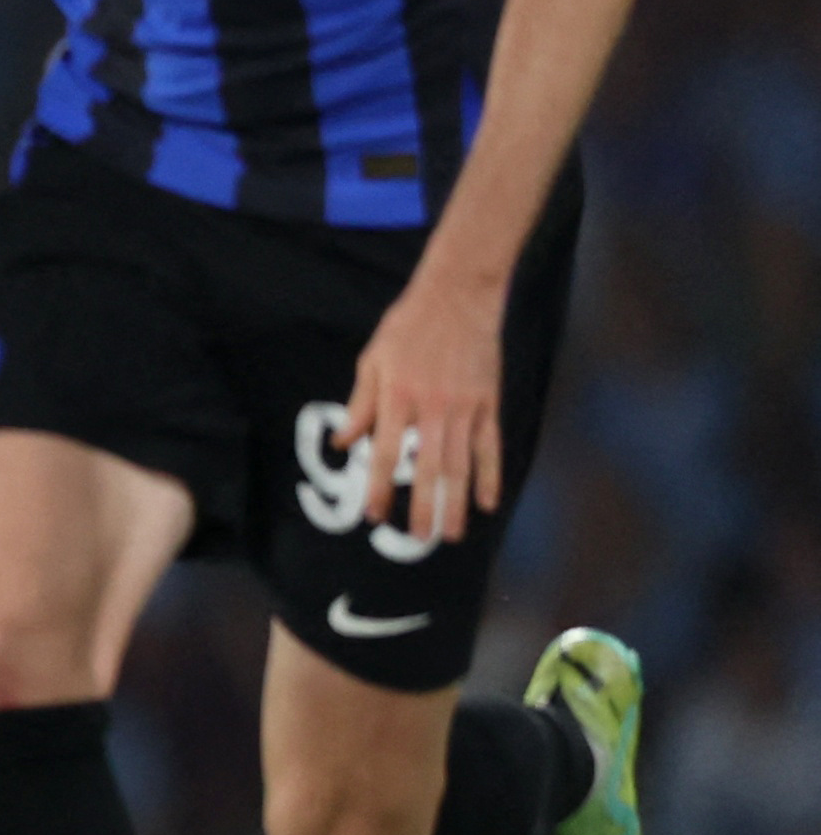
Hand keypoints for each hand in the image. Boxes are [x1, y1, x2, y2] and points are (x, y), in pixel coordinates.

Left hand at [342, 264, 507, 546]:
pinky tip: (488, 503)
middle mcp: (431, 408)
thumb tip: (343, 443)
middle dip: (422, 507)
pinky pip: (490, 447)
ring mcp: (464, 408)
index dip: (378, 486)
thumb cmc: (408, 327)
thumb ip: (361, 405)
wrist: (458, 295)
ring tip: (449, 533)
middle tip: (418, 538)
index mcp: (396, 398)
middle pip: (426, 468)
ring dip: (455, 502)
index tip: (372, 514)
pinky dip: (490, 477)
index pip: (383, 453)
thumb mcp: (372, 360)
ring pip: (460, 465)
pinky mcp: (489, 403)